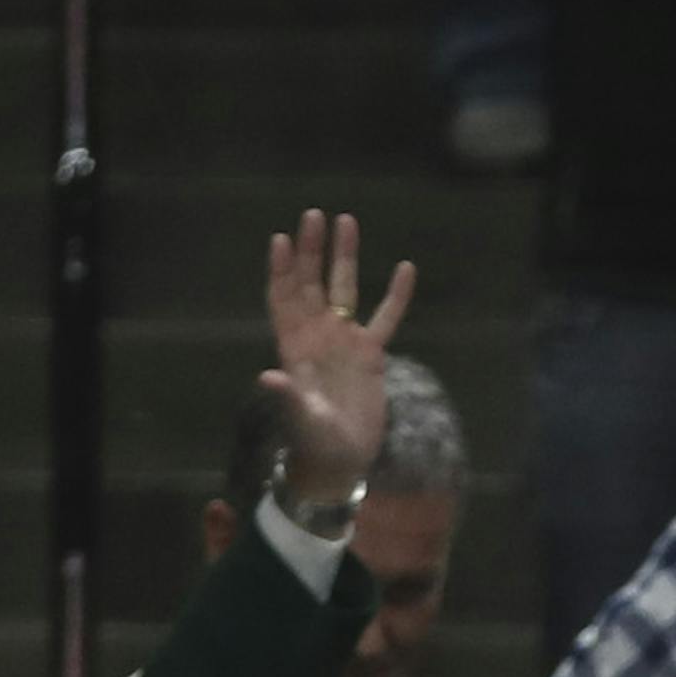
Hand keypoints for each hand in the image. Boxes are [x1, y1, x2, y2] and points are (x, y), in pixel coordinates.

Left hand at [260, 208, 415, 512]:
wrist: (342, 460)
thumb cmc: (315, 442)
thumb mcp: (301, 419)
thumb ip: (288, 396)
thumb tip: (269, 376)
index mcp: (293, 346)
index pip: (283, 299)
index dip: (280, 270)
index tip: (280, 240)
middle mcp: (316, 336)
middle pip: (311, 283)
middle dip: (310, 251)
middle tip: (313, 216)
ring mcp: (344, 341)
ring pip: (344, 290)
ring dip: (344, 257)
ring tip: (346, 221)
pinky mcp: (371, 354)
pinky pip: (385, 318)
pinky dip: (396, 296)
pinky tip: (406, 268)